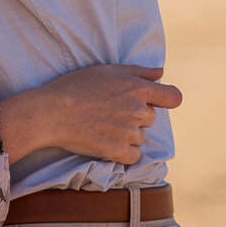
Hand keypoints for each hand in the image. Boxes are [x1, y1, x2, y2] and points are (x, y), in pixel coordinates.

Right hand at [0, 65, 181, 164]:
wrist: (51, 112)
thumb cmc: (75, 86)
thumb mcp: (106, 70)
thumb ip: (138, 72)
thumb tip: (161, 74)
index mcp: (138, 89)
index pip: (174, 97)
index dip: (166, 100)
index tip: (156, 102)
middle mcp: (138, 111)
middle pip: (151, 118)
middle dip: (136, 116)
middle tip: (110, 112)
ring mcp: (129, 133)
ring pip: (141, 137)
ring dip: (128, 134)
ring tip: (102, 125)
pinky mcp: (119, 152)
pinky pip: (134, 156)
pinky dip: (123, 152)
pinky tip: (105, 142)